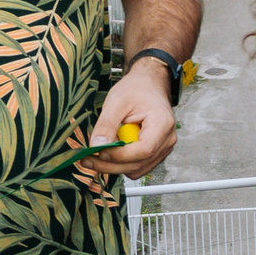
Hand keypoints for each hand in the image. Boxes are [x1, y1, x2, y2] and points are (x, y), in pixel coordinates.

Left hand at [87, 60, 181, 177]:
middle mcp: (167, 139)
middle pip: (139, 164)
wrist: (149, 85)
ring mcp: (163, 148)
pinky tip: (109, 153)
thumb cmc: (137, 89)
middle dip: (111, 165)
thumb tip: (96, 146)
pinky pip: (138, 166)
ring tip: (96, 156)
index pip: (143, 150)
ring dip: (115, 167)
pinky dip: (122, 163)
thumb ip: (106, 124)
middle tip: (87, 160)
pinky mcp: (156, 152)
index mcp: (162, 124)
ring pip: (137, 169)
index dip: (120, 156)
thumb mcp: (117, 101)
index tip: (99, 152)